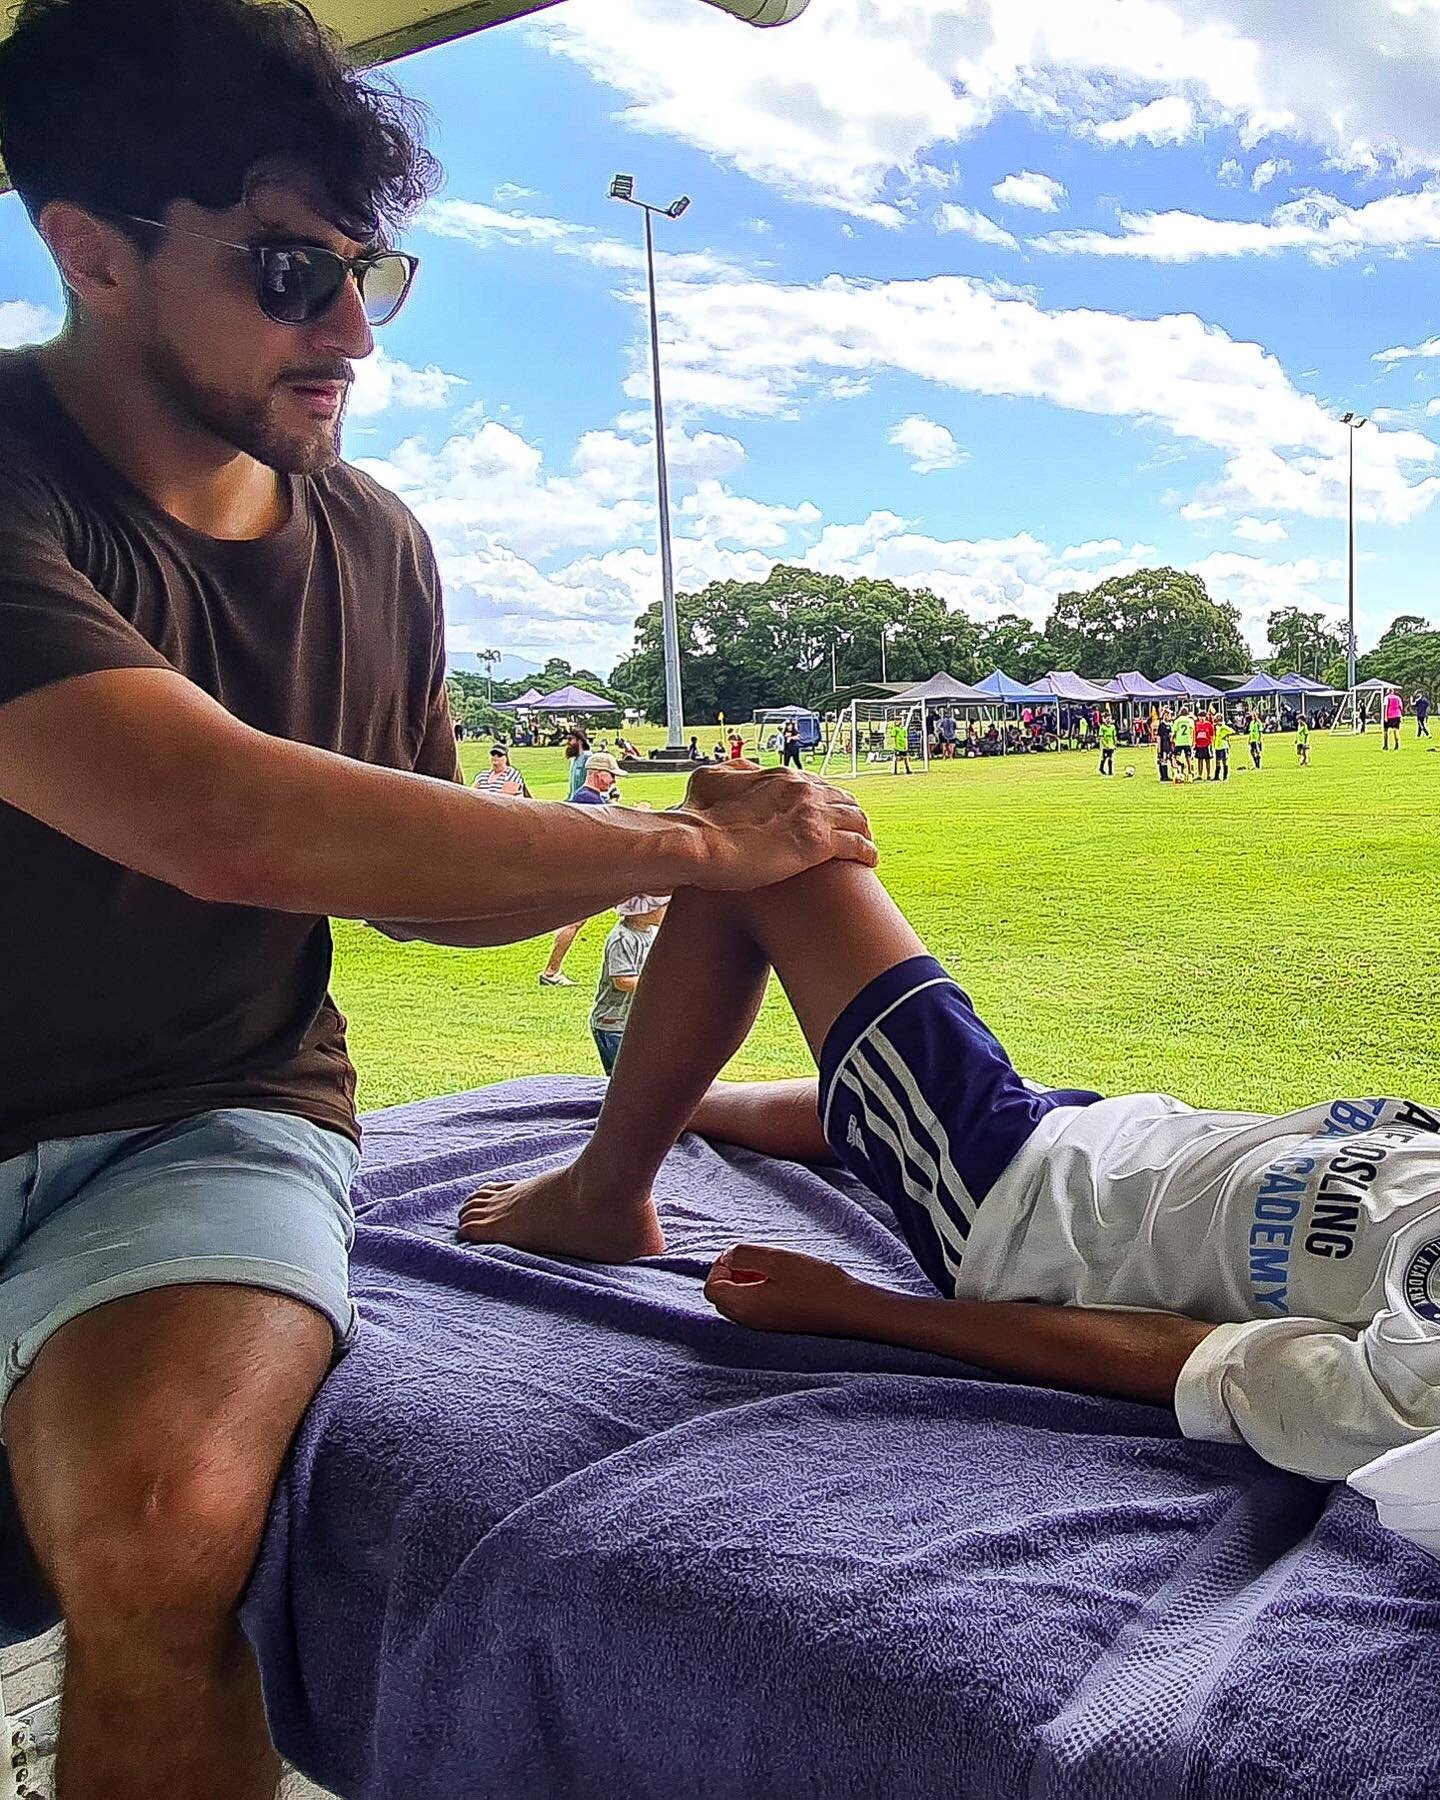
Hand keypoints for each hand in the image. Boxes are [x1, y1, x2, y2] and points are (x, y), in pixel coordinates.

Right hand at [680, 766, 875, 890]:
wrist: (698, 844)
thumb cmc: (698, 819)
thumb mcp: (710, 780)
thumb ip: (732, 771)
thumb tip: (745, 768)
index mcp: (779, 776)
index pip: (815, 784)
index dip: (824, 800)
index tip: (826, 815)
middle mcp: (802, 789)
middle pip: (841, 797)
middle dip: (849, 813)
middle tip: (852, 830)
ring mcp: (813, 814)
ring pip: (856, 818)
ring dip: (864, 830)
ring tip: (866, 845)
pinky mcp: (818, 843)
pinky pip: (858, 845)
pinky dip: (867, 851)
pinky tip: (869, 861)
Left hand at [704, 1243, 870, 1336]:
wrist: (849, 1309)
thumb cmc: (815, 1283)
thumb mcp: (775, 1259)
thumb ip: (743, 1255)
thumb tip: (727, 1258)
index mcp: (744, 1306)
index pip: (711, 1287)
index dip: (721, 1266)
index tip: (745, 1255)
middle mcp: (748, 1322)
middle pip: (721, 1297)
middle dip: (732, 1274)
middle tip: (758, 1260)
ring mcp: (762, 1327)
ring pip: (738, 1302)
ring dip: (746, 1282)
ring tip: (772, 1270)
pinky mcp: (776, 1326)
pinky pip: (753, 1308)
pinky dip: (758, 1292)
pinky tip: (781, 1282)